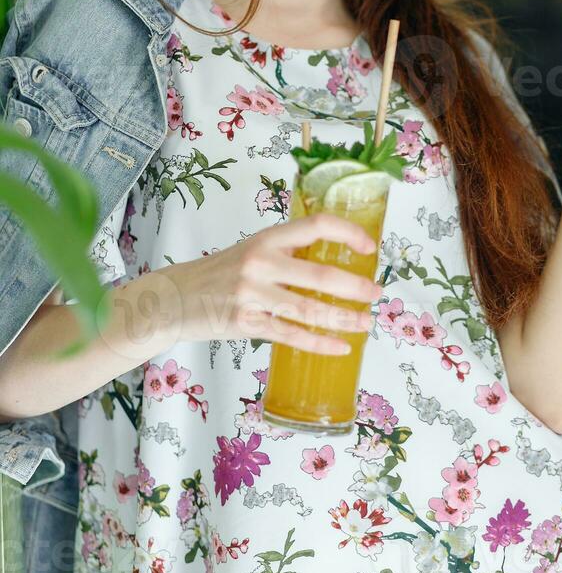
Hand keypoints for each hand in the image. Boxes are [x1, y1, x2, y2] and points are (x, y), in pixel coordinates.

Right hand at [162, 214, 382, 353]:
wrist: (175, 297)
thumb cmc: (221, 273)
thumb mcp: (253, 250)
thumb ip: (288, 253)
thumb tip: (336, 263)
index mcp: (267, 237)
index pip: (316, 225)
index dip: (348, 233)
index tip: (369, 247)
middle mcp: (261, 262)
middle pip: (321, 275)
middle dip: (356, 287)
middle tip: (376, 293)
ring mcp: (252, 294)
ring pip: (310, 310)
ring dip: (344, 318)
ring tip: (365, 322)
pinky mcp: (245, 323)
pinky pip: (291, 335)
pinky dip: (319, 343)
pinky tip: (339, 347)